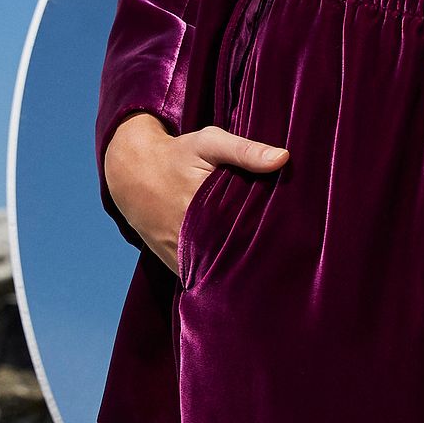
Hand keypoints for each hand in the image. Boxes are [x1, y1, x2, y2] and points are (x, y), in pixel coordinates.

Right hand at [104, 109, 289, 274]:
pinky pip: (201, 278)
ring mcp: (179, 254)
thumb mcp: (209, 143)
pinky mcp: (174, 263)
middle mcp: (188, 236)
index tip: (292, 242)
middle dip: (259, 260)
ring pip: (217, 273)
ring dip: (239, 274)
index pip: (246, 233)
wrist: (132, 172)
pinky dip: (219, 279)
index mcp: (202, 206)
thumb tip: (283, 158)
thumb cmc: (178, 155)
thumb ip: (245, 151)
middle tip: (287, 263)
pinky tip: (242, 279)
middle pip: (234, 257)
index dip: (270, 239)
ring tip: (269, 277)